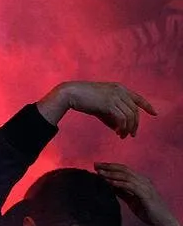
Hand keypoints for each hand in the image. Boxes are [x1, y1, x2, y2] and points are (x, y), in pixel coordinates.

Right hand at [35, 81, 155, 135]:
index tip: (154, 113)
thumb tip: (119, 129)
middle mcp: (120, 91)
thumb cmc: (84, 100)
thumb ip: (111, 116)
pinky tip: (118, 132)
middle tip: (131, 135)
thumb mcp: (101, 107)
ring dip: (128, 128)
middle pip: (135, 110)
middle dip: (135, 124)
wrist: (71, 93)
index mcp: (120, 89)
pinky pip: (122, 118)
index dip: (147, 106)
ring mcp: (115, 96)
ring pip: (130, 115)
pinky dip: (122, 127)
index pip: (138, 98)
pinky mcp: (109, 103)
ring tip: (123, 136)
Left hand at [94, 163, 182, 225]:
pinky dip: (120, 183)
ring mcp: (145, 187)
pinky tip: (111, 183)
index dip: (111, 167)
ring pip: (127, 176)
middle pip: (124, 170)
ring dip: (112, 174)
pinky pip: (132, 186)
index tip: (98, 166)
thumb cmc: (147, 211)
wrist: (162, 221)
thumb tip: (111, 186)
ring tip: (100, 173)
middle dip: (109, 167)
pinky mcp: (146, 195)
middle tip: (96, 165)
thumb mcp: (131, 200)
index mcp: (140, 181)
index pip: (124, 170)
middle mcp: (143, 181)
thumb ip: (122, 193)